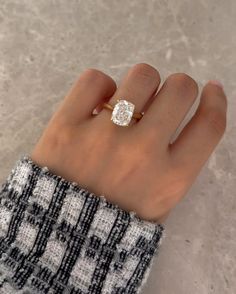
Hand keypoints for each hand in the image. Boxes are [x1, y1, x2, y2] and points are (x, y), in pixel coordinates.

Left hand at [31, 63, 226, 221]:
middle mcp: (142, 153)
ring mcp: (104, 136)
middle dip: (177, 89)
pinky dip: (101, 86)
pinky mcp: (67, 125)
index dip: (216, 100)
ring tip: (127, 104)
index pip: (209, 125)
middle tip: (161, 101)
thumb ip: (178, 163)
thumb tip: (183, 116)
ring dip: (141, 85)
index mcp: (170, 179)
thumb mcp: (160, 202)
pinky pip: (95, 79)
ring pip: (142, 76)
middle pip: (180, 89)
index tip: (211, 89)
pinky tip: (99, 103)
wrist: (62, 232)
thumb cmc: (115, 218)